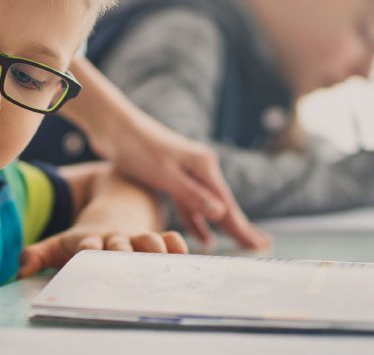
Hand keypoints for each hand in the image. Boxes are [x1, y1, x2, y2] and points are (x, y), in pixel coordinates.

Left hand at [18, 227, 187, 277]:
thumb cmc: (86, 237)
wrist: (118, 206)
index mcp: (90, 239)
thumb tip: (19, 268)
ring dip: (152, 247)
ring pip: (147, 240)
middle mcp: (116, 238)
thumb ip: (40, 254)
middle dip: (121, 251)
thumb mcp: (60, 242)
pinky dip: (178, 246)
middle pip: (119, 244)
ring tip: (158, 256)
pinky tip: (186, 254)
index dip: (87, 248)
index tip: (86, 251)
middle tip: (124, 258)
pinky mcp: (158, 240)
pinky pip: (171, 240)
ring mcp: (138, 237)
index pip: (87, 244)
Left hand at [100, 114, 270, 249]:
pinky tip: (202, 236)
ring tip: (236, 245)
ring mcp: (186, 171)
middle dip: (238, 228)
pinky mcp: (171, 175)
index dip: (242, 228)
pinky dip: (197, 220)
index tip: (260, 246)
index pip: (227, 205)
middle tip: (258, 248)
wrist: (113, 125)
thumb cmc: (137, 148)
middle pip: (222, 205)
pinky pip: (189, 204)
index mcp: (203, 166)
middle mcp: (199, 168)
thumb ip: (191, 196)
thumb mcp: (165, 174)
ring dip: (219, 226)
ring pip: (206, 205)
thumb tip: (221, 214)